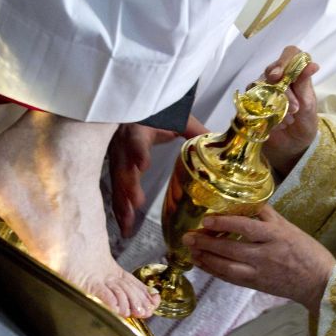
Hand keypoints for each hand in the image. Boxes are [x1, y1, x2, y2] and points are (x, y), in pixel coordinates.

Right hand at [109, 115, 207, 236]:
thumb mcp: (176, 119)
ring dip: (122, 205)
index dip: (138, 152)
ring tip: (128, 225)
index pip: (136, 140)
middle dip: (129, 186)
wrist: (133, 107)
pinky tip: (125, 228)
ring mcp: (117, 159)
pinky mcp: (116, 171)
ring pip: (116, 183)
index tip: (143, 165)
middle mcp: (123, 146)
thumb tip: (220, 141)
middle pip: (123, 167)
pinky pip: (115, 191)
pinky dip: (120, 210)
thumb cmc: (157, 114)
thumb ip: (195, 131)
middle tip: (137, 203)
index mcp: (138, 130)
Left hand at [181, 204, 335, 315]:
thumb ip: (267, 216)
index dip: (224, 223)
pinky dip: (215, 271)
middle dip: (207, 243)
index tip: (207, 220)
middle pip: (231, 248)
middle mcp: (266, 254)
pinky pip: (232, 278)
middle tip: (188, 237)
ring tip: (191, 251)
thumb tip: (245, 202)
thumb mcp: (289, 227)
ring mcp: (260, 271)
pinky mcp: (257, 284)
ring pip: (227, 266)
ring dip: (207, 258)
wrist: (319, 282)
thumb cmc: (307, 251)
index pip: (245, 227)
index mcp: (276, 235)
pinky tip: (204, 264)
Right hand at [260, 46, 319, 176]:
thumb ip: (306, 85)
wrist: (293, 146)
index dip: (286, 60)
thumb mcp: (309, 106)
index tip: (286, 74)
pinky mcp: (251, 104)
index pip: (290, 54)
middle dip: (285, 89)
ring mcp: (262, 90)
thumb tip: (312, 64)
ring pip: (261, 84)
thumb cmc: (304, 124)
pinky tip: (276, 123)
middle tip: (295, 108)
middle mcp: (277, 79)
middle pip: (272, 70)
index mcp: (295, 75)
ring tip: (289, 118)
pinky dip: (264, 110)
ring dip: (276, 102)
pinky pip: (250, 99)